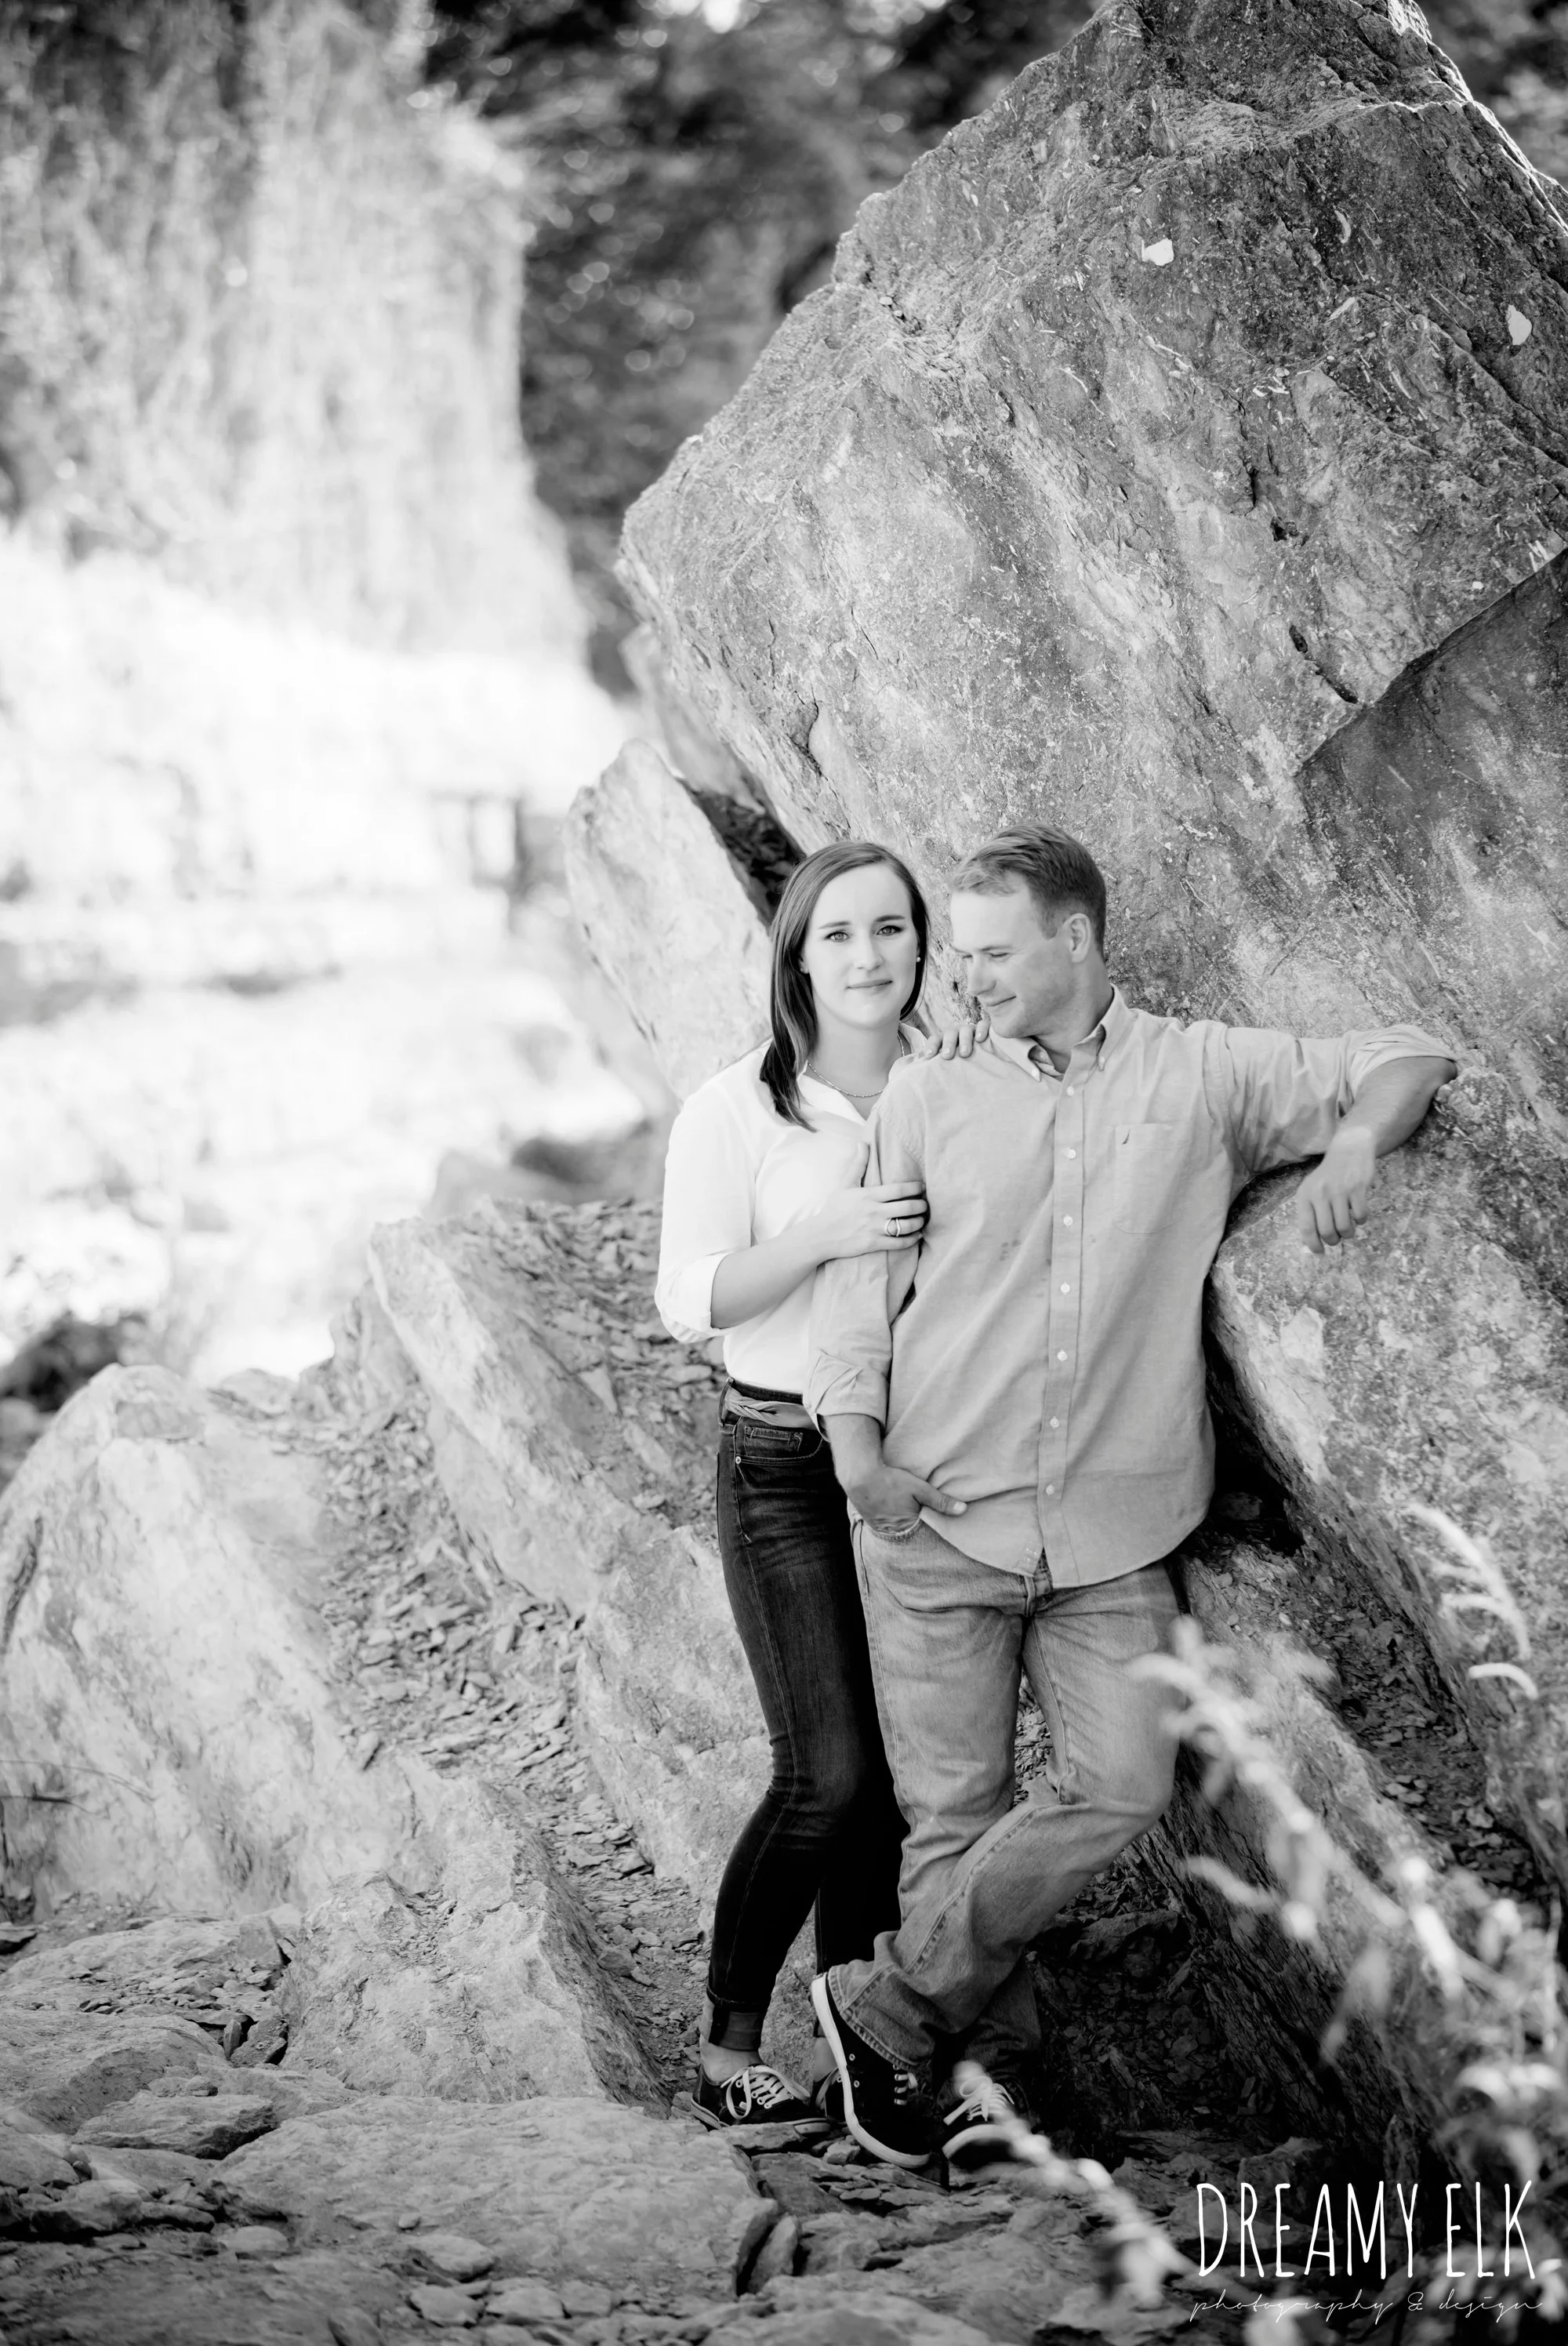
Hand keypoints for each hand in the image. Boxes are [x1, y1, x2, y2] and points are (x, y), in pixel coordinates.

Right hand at [811, 1145, 927, 1260]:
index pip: (899, 1189)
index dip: (915, 1187)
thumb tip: (863, 1143)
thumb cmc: (834, 1208)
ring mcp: (875, 1229)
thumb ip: (858, 1164)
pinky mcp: (874, 1244)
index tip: (923, 1187)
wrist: (821, 1235)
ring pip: (906, 1226)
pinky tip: (917, 1236)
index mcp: (869, 1195)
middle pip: (908, 1207)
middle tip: (925, 1205)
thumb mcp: (845, 1184)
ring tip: (921, 1219)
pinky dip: (912, 1240)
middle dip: (921, 1206)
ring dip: (919, 1222)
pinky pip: (899, 1243)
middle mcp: (874, 1211)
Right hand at [845, 1462, 966, 1537]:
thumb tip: (963, 1510)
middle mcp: (894, 1531)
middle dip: (917, 1527)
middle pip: (910, 1532)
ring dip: (902, 1524)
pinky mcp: (871, 1522)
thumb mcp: (919, 1488)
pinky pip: (885, 1526)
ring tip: (904, 1513)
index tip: (935, 1522)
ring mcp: (881, 1528)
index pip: (925, 1532)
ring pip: (897, 1530)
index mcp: (909, 1526)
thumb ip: (940, 1501)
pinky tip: (892, 1510)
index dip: (930, 1526)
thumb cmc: (891, 1481)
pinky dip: (890, 1521)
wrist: (860, 1476)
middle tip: (918, 1515)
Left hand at [918, 1000, 990, 1059]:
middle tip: (947, 1056)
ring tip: (964, 1053)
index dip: (932, 1046)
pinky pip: (983, 1025)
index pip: (935, 1039)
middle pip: (950, 1034)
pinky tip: (980, 1039)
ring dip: (964, 1040)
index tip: (929, 1056)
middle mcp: (956, 1032)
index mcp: (944, 1039)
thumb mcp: (947, 1063)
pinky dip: (981, 1030)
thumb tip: (922, 1075)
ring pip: (965, 1030)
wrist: (982, 1056)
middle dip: (948, 1044)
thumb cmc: (959, 1063)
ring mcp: (970, 1030)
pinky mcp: (985, 1029)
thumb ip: (937, 1065)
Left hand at [1294, 1128, 1375, 1253]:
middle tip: (1337, 1238)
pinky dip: (1361, 1220)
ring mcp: (1339, 1190)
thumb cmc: (1329, 1175)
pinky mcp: (1358, 1188)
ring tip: (1348, 1228)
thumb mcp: (1313, 1189)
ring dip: (1348, 1233)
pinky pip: (1361, 1216)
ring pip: (1344, 1226)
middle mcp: (1320, 1193)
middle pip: (1327, 1231)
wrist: (1349, 1149)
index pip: (1307, 1227)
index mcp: (1305, 1195)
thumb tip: (1313, 1242)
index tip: (1320, 1253)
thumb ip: (1311, 1212)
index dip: (1313, 1244)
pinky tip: (1358, 1214)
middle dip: (1333, 1240)